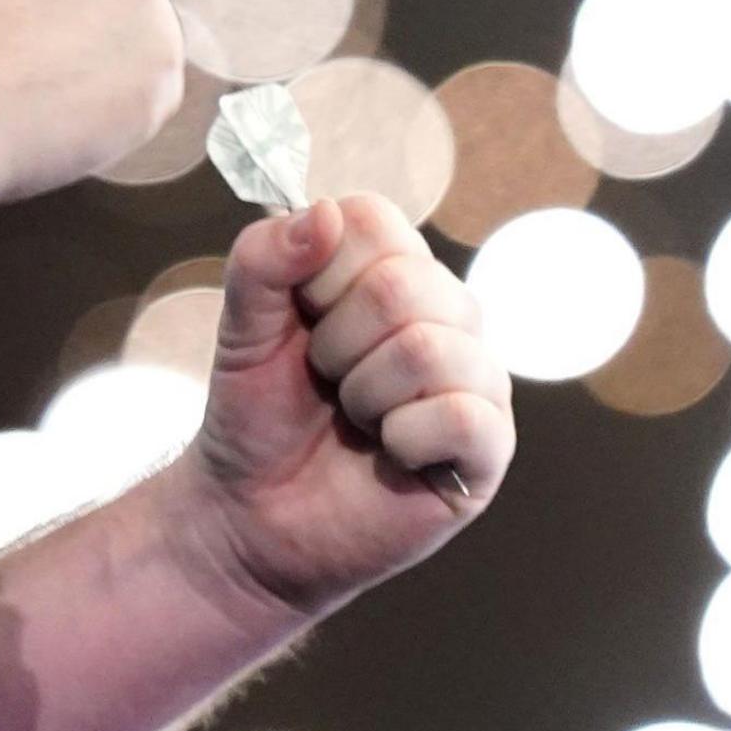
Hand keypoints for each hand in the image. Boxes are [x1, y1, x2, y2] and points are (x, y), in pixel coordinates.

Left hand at [164, 195, 513, 620]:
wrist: (250, 518)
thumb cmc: (258, 416)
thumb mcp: (241, 328)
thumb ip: (263, 259)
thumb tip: (324, 212)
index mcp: (393, 271)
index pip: (372, 219)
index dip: (317, 275)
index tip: (301, 322)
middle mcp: (447, 313)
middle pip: (401, 285)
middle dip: (336, 345)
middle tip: (327, 383)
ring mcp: (475, 378)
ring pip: (429, 347)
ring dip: (365, 395)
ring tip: (358, 421)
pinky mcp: (489, 447)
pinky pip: (463, 414)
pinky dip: (406, 438)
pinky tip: (393, 455)